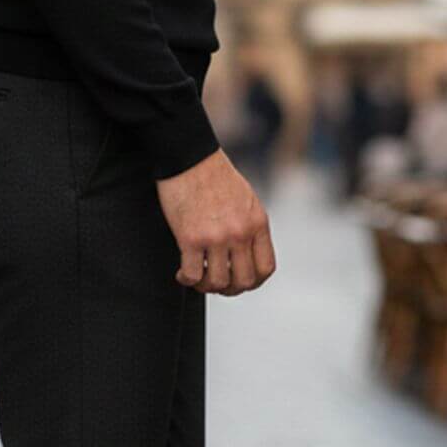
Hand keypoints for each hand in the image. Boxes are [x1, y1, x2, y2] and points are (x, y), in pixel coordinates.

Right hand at [155, 147, 275, 294]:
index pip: (265, 268)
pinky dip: (186, 279)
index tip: (238, 281)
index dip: (252, 282)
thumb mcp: (246, 200)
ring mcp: (217, 237)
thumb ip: (250, 226)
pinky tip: (181, 272)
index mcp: (257, 223)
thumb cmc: (214, 175)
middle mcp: (241, 233)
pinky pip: (192, 274)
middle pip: (243, 281)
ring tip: (196, 277)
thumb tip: (244, 254)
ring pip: (217, 282)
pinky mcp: (191, 238)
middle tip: (214, 282)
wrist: (189, 157)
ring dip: (205, 286)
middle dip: (228, 289)